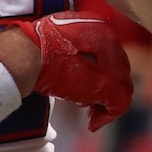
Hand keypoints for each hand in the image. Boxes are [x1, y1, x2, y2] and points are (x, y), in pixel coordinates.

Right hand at [12, 12, 132, 130]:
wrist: (29, 55)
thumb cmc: (35, 47)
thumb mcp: (59, 39)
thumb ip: (73, 47)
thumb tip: (72, 62)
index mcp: (98, 27)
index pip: (109, 54)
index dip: (101, 72)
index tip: (88, 86)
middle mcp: (111, 40)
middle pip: (118, 71)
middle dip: (105, 89)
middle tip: (89, 105)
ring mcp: (114, 62)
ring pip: (122, 88)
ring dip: (106, 104)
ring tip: (90, 115)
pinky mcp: (111, 83)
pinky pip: (119, 104)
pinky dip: (107, 116)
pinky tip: (92, 123)